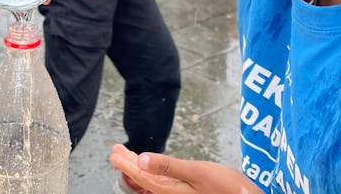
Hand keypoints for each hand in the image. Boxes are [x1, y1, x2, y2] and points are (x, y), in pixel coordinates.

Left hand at [108, 145, 260, 193]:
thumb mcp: (197, 172)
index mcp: (172, 190)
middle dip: (129, 164)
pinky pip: (163, 183)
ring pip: (153, 181)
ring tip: (127, 156)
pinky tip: (152, 169)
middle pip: (145, 179)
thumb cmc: (227, 188)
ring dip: (139, 168)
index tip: (113, 153)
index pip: (142, 177)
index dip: (126, 165)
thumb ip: (169, 166)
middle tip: (115, 151)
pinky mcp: (189, 193)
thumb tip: (141, 161)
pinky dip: (154, 173)